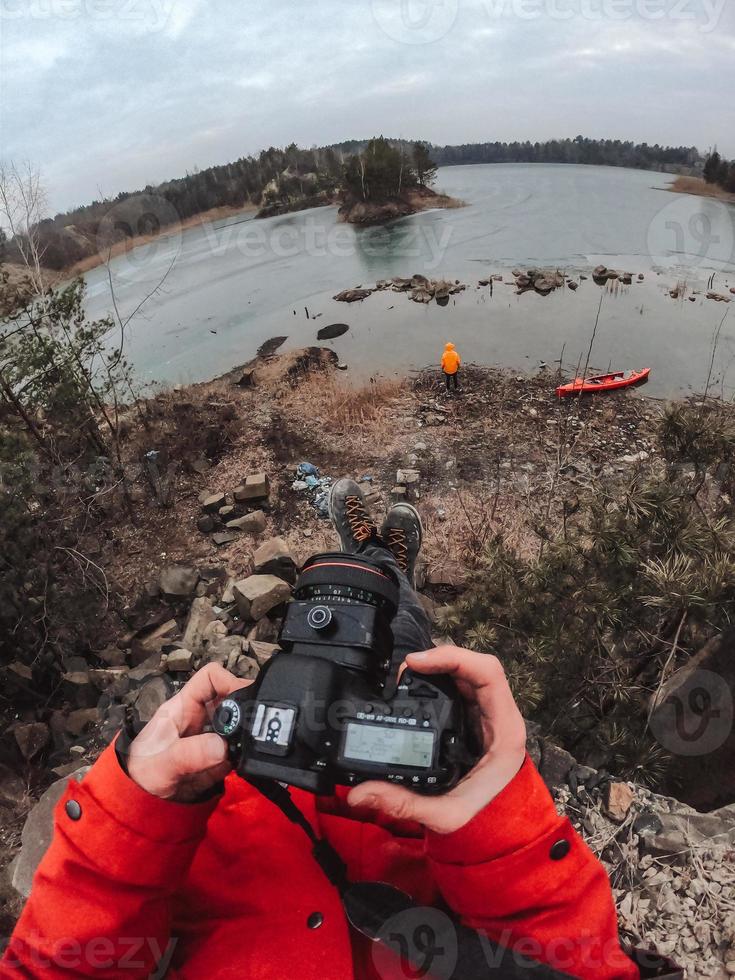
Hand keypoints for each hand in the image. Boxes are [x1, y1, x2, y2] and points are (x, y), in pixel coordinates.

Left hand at [127, 663, 250, 802]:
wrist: (140, 803)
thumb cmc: (141, 774)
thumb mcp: (162, 764)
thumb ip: (189, 754)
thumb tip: (222, 746)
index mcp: (184, 707)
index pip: (210, 678)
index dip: (229, 680)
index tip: (245, 695)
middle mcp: (201, 717)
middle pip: (231, 698)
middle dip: (245, 707)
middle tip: (258, 721)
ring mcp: (212, 737)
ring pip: (239, 723)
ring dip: (247, 732)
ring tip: (255, 743)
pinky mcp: (219, 758)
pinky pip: (239, 748)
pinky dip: (246, 753)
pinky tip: (248, 761)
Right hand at [347, 646, 526, 833]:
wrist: (500, 823)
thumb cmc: (483, 815)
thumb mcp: (447, 814)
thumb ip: (405, 804)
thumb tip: (358, 793)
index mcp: (504, 729)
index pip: (487, 673)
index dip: (452, 658)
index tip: (415, 663)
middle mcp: (499, 712)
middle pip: (473, 665)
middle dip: (438, 658)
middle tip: (404, 670)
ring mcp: (488, 709)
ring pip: (465, 670)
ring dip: (437, 664)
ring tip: (407, 673)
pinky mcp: (474, 711)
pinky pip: (458, 682)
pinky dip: (437, 676)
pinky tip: (417, 681)